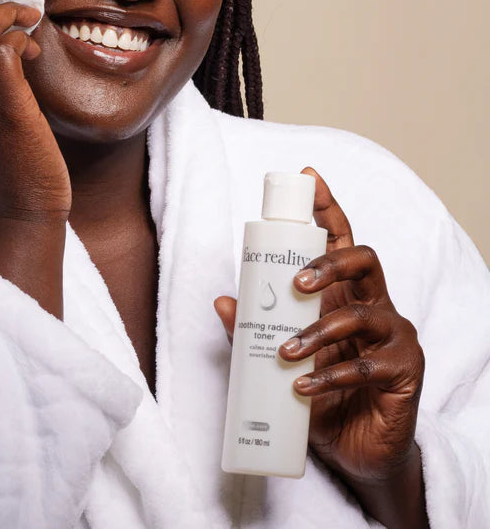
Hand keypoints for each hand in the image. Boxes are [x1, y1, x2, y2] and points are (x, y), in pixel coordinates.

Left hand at [277, 168, 424, 486]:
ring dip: (319, 331)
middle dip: (330, 261)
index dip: (327, 208)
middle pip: (365, 260)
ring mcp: (393, 336)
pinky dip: (331, 376)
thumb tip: (224, 301)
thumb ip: (252, 331)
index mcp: (343, 293)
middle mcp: (373, 305)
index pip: (340, 240)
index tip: (308, 178)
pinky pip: (368, 365)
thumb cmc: (318, 393)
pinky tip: (302, 388)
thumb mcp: (277, 360)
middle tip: (295, 282)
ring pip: (364, 313)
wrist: (353, 451)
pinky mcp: (404, 371)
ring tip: (285, 352)